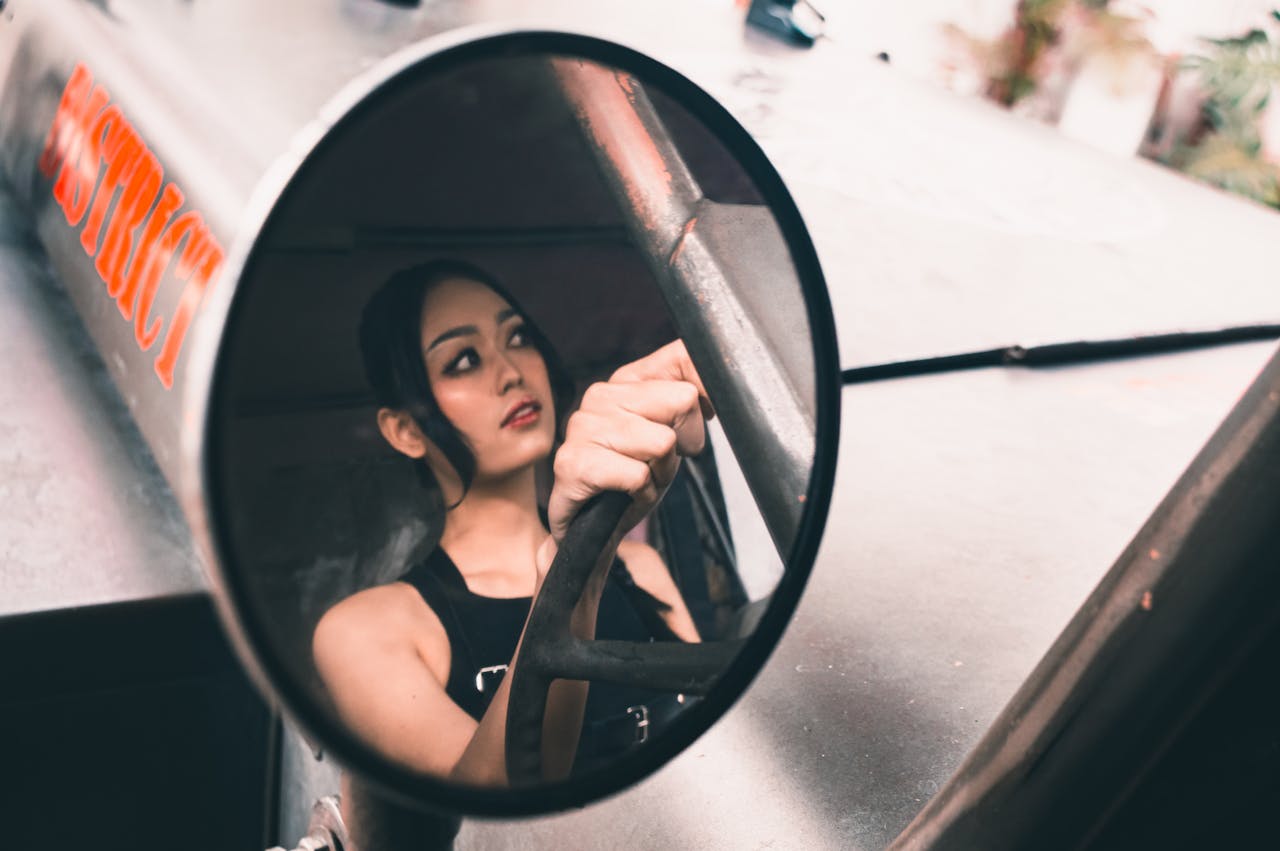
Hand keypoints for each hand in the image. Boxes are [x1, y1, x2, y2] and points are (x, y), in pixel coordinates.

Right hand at [547, 340, 713, 542]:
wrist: (592, 528)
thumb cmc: (634, 477)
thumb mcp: (672, 432)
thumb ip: (692, 398)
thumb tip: (725, 384)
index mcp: (624, 380)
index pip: (683, 357)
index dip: (705, 396)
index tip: (694, 425)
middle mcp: (600, 396)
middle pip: (681, 401)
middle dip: (680, 444)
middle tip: (656, 462)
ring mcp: (583, 427)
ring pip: (662, 442)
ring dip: (660, 472)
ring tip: (639, 479)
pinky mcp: (574, 463)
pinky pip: (639, 475)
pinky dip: (642, 493)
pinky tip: (625, 494)